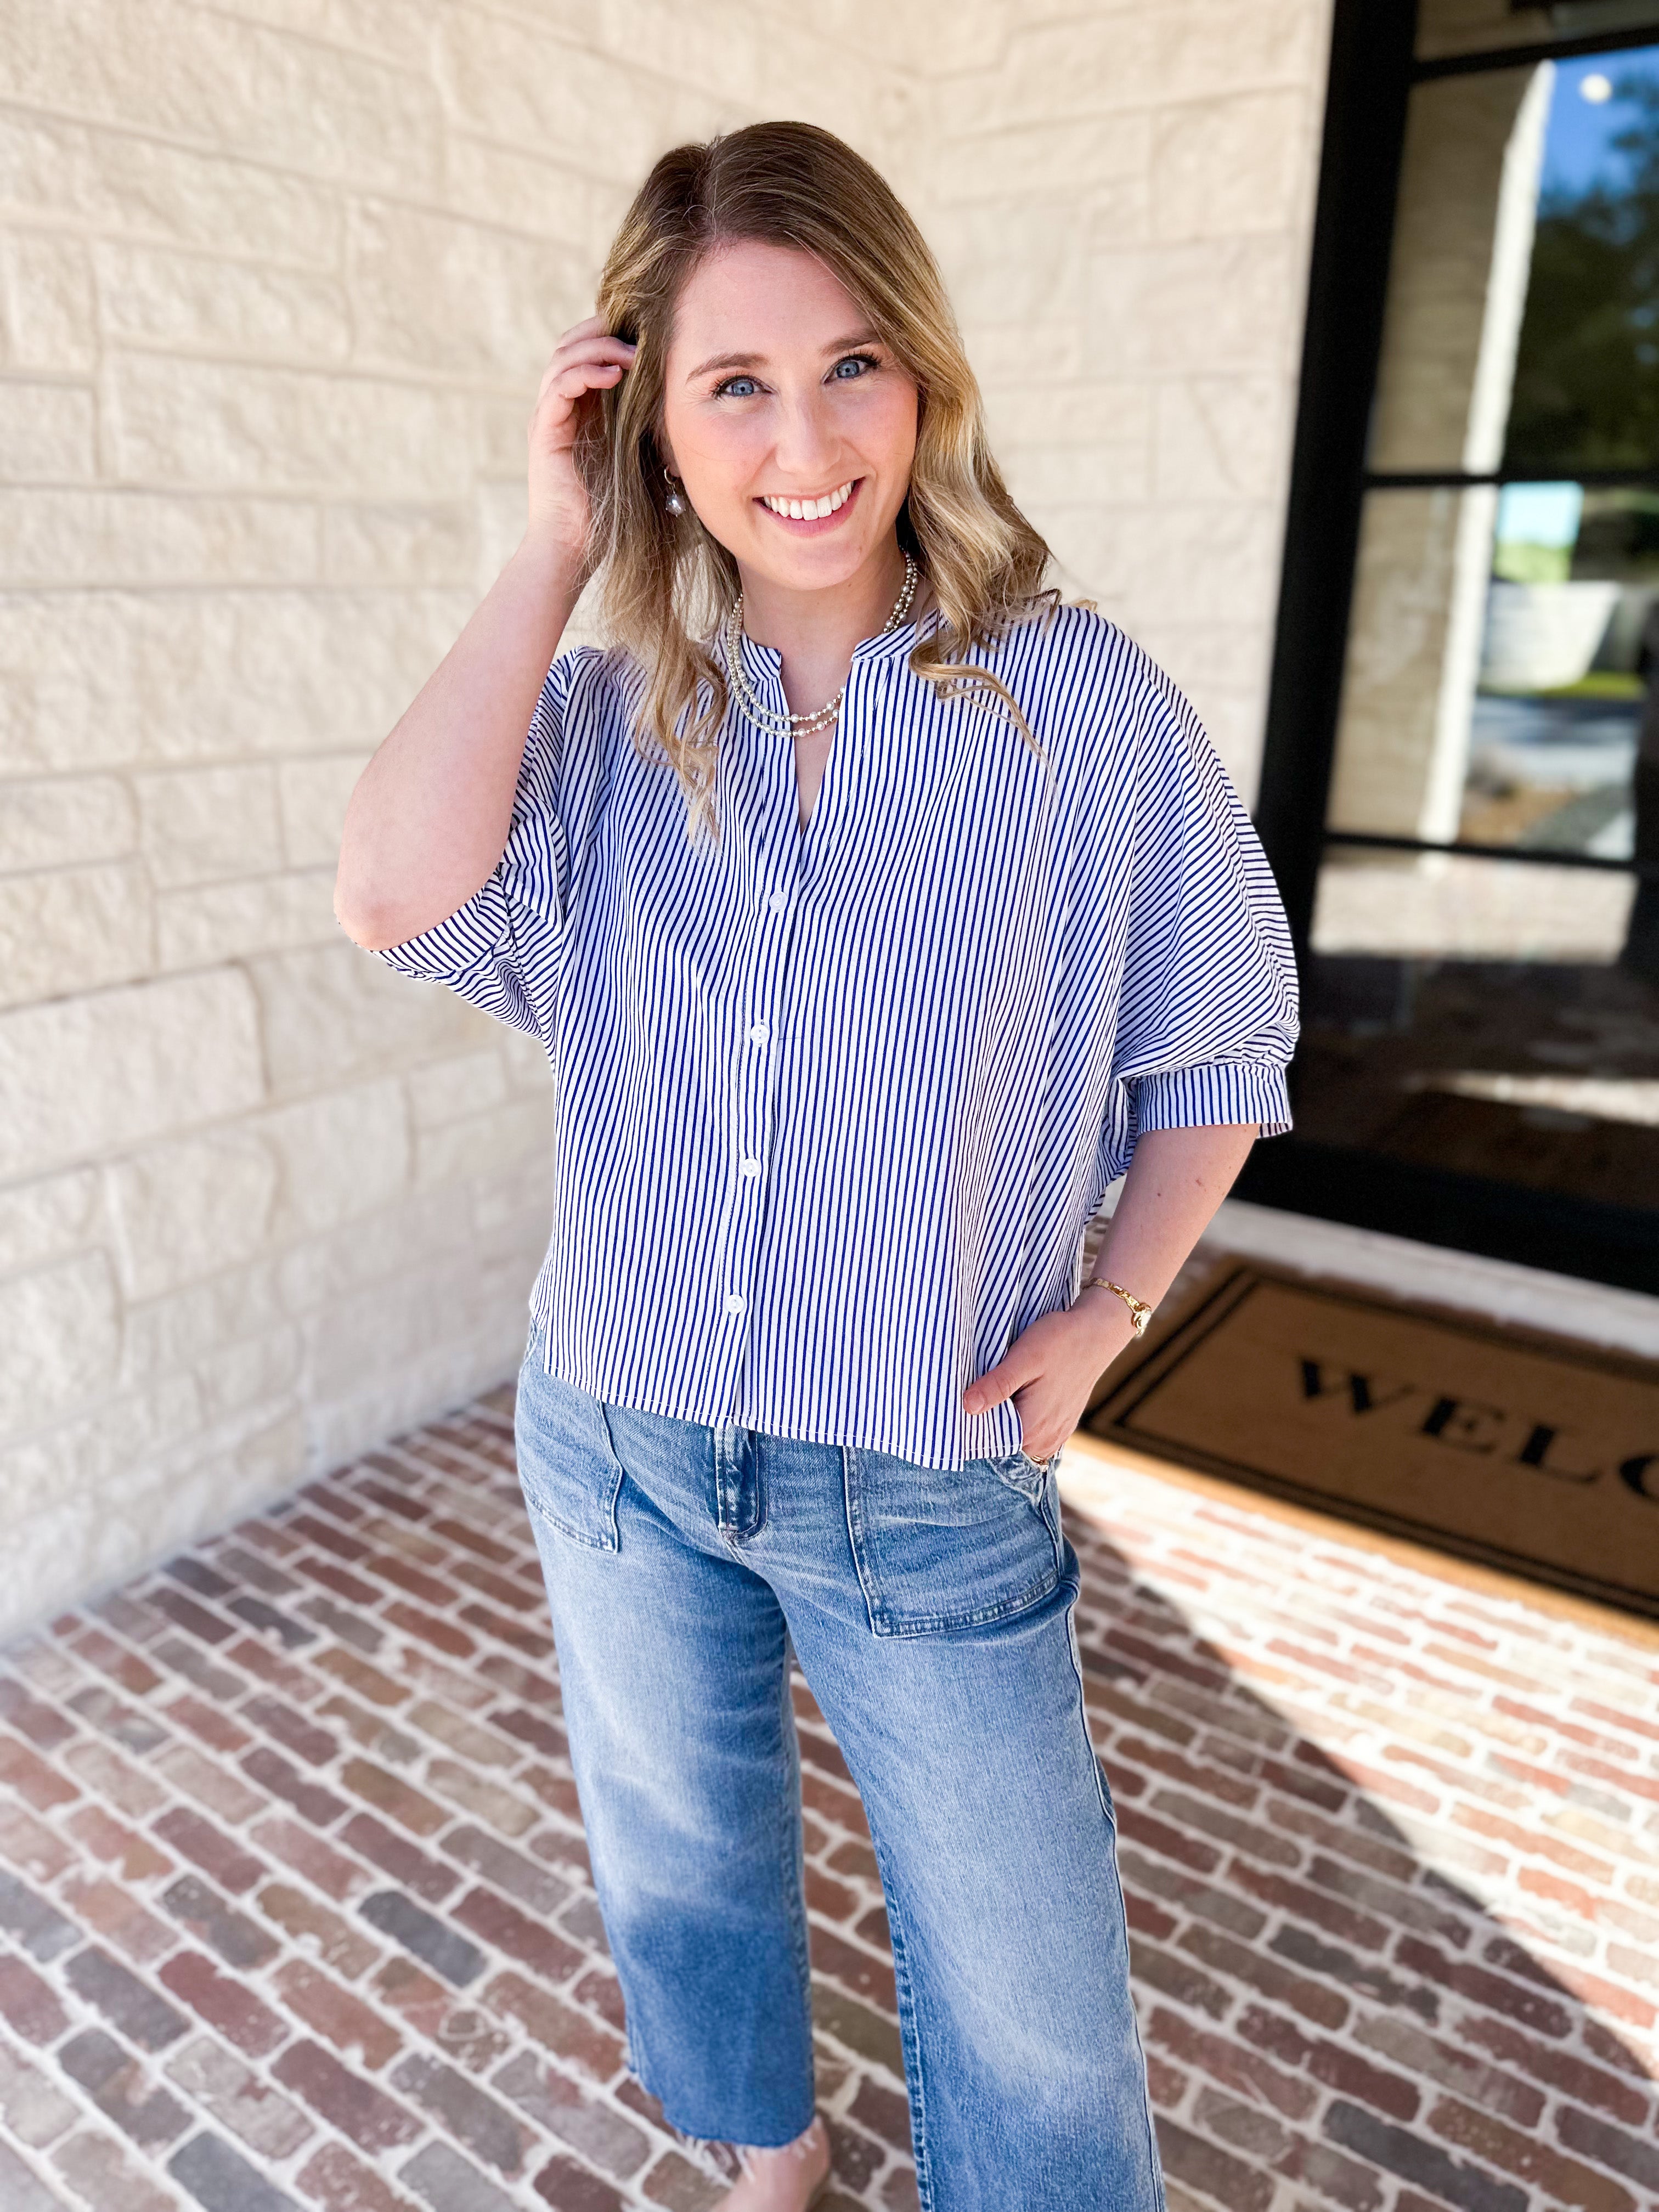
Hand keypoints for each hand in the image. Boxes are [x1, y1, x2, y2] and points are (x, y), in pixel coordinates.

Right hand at [525, 313, 636, 559]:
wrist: (575, 549)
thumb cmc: (611, 513)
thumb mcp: (638, 458)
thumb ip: (648, 428)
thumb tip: (686, 407)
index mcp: (580, 409)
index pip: (586, 351)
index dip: (610, 333)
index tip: (647, 333)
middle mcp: (559, 407)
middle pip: (570, 343)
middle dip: (603, 330)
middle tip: (638, 331)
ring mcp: (548, 417)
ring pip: (563, 357)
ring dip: (598, 347)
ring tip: (631, 354)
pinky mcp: (544, 432)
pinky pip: (559, 386)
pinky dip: (584, 372)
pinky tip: (614, 375)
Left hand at [963, 1291, 1138, 1461]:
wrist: (1096, 1332)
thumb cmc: (1059, 1341)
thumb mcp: (1022, 1359)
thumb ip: (996, 1386)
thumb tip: (967, 1407)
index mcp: (1031, 1432)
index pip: (986, 1444)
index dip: (971, 1423)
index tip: (966, 1399)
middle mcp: (1045, 1442)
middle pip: (1001, 1442)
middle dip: (988, 1420)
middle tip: (982, 1388)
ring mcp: (1055, 1435)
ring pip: (1017, 1437)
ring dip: (1005, 1418)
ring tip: (1003, 1388)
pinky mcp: (1061, 1425)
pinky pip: (1032, 1430)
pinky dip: (1022, 1416)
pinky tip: (1020, 1392)